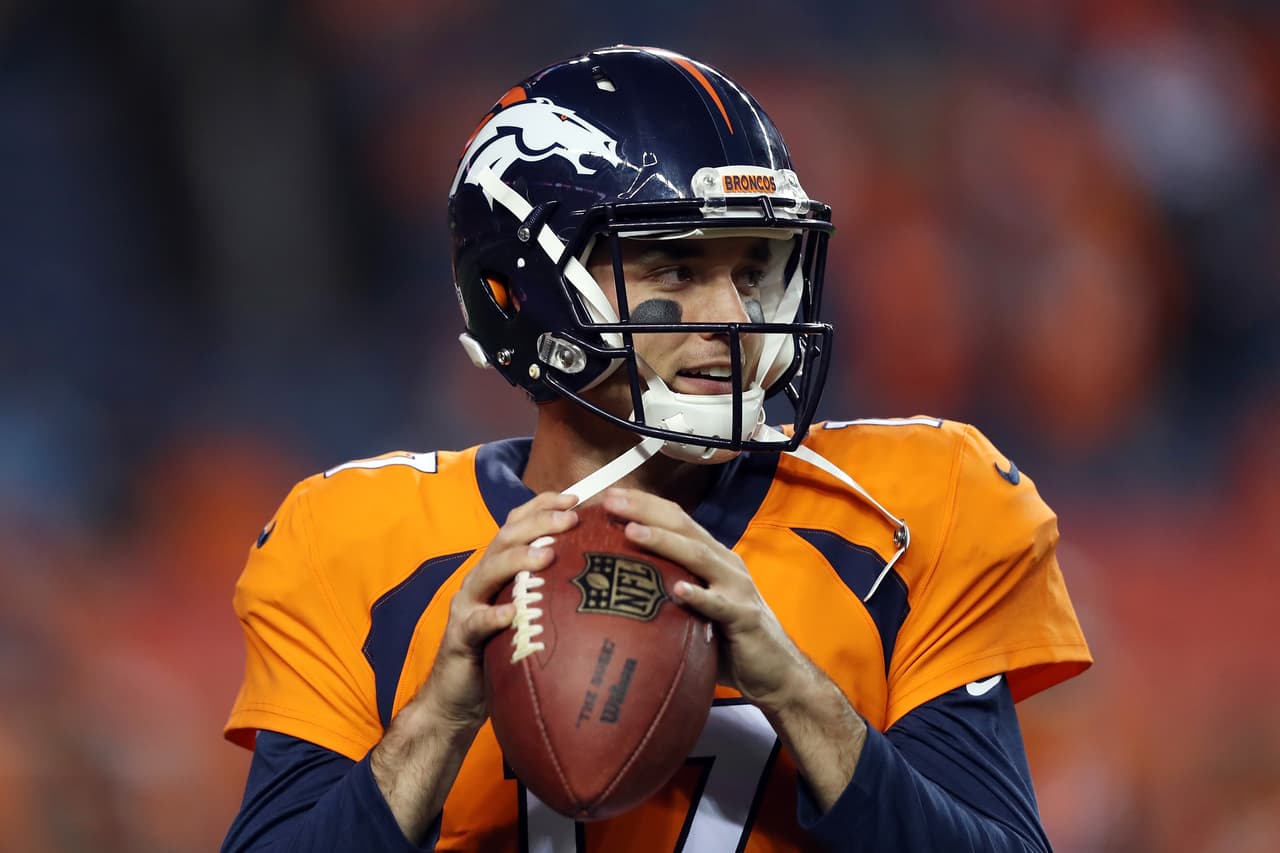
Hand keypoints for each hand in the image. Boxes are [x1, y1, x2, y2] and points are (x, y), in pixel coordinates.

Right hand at [421, 491, 578, 730]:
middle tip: (571, 519)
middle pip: (505, 539)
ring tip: (548, 555)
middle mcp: (481, 580)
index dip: (543, 506)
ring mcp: (468, 606)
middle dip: (538, 523)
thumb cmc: (502, 652)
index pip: (517, 525)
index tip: (575, 498)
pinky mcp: (460, 636)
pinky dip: (494, 616)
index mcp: (499, 570)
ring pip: (489, 571)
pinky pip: (476, 623)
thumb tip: (599, 574)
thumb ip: (550, 591)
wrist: (457, 696)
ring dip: (519, 559)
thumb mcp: (530, 614)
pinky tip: (513, 615)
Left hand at [601, 488, 811, 714]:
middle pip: (683, 527)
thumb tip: (616, 589)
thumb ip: (667, 592)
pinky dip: (699, 596)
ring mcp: (736, 588)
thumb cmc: (727, 639)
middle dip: (645, 510)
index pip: (677, 519)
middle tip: (610, 502)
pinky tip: (678, 591)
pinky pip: (719, 605)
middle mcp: (725, 564)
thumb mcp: (696, 607)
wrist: (777, 671)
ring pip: (698, 556)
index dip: (645, 503)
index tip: (610, 496)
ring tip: (633, 532)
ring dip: (664, 541)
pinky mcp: (744, 617)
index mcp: (712, 557)